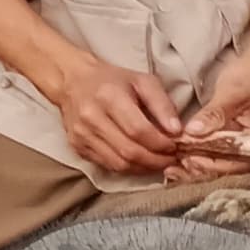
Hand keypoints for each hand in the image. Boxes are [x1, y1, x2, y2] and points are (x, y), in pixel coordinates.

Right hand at [37, 53, 184, 174]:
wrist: (73, 81)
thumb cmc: (112, 80)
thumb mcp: (143, 82)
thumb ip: (163, 105)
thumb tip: (177, 131)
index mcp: (108, 97)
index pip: (138, 131)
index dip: (161, 143)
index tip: (175, 146)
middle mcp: (91, 118)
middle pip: (129, 151)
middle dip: (156, 160)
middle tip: (171, 159)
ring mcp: (81, 135)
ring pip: (119, 164)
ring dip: (144, 168)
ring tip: (159, 162)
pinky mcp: (77, 146)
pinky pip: (107, 165)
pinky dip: (128, 168)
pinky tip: (140, 161)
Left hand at [166, 58, 249, 182]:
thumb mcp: (231, 92)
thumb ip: (214, 114)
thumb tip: (194, 133)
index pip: (240, 161)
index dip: (214, 165)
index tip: (190, 159)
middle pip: (229, 168)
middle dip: (200, 170)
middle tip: (173, 169)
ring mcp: (244, 143)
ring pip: (220, 164)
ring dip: (196, 167)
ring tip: (171, 169)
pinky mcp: (232, 139)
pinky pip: (216, 154)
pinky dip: (198, 157)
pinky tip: (179, 159)